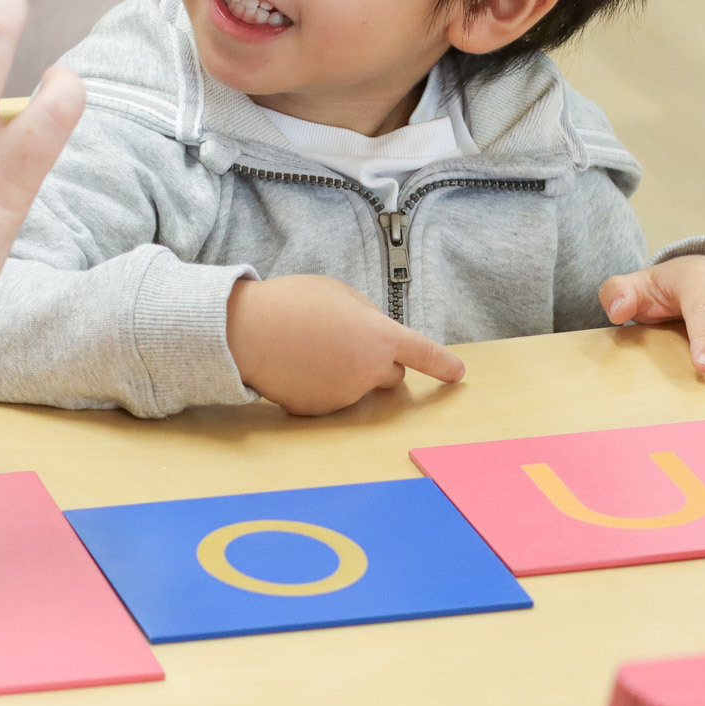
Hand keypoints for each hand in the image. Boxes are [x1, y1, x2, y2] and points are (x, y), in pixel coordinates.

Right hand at [224, 274, 466, 415]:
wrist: (247, 333)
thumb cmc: (293, 304)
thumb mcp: (339, 293)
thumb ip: (367, 315)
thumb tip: (373, 334)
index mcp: (380, 337)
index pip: (424, 353)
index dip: (443, 364)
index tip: (457, 373)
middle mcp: (369, 372)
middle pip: (392, 375)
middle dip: (379, 362)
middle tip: (346, 342)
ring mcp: (344, 396)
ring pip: (357, 386)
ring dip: (344, 371)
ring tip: (307, 347)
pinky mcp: (320, 412)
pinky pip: (329, 397)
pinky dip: (319, 385)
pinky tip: (295, 366)